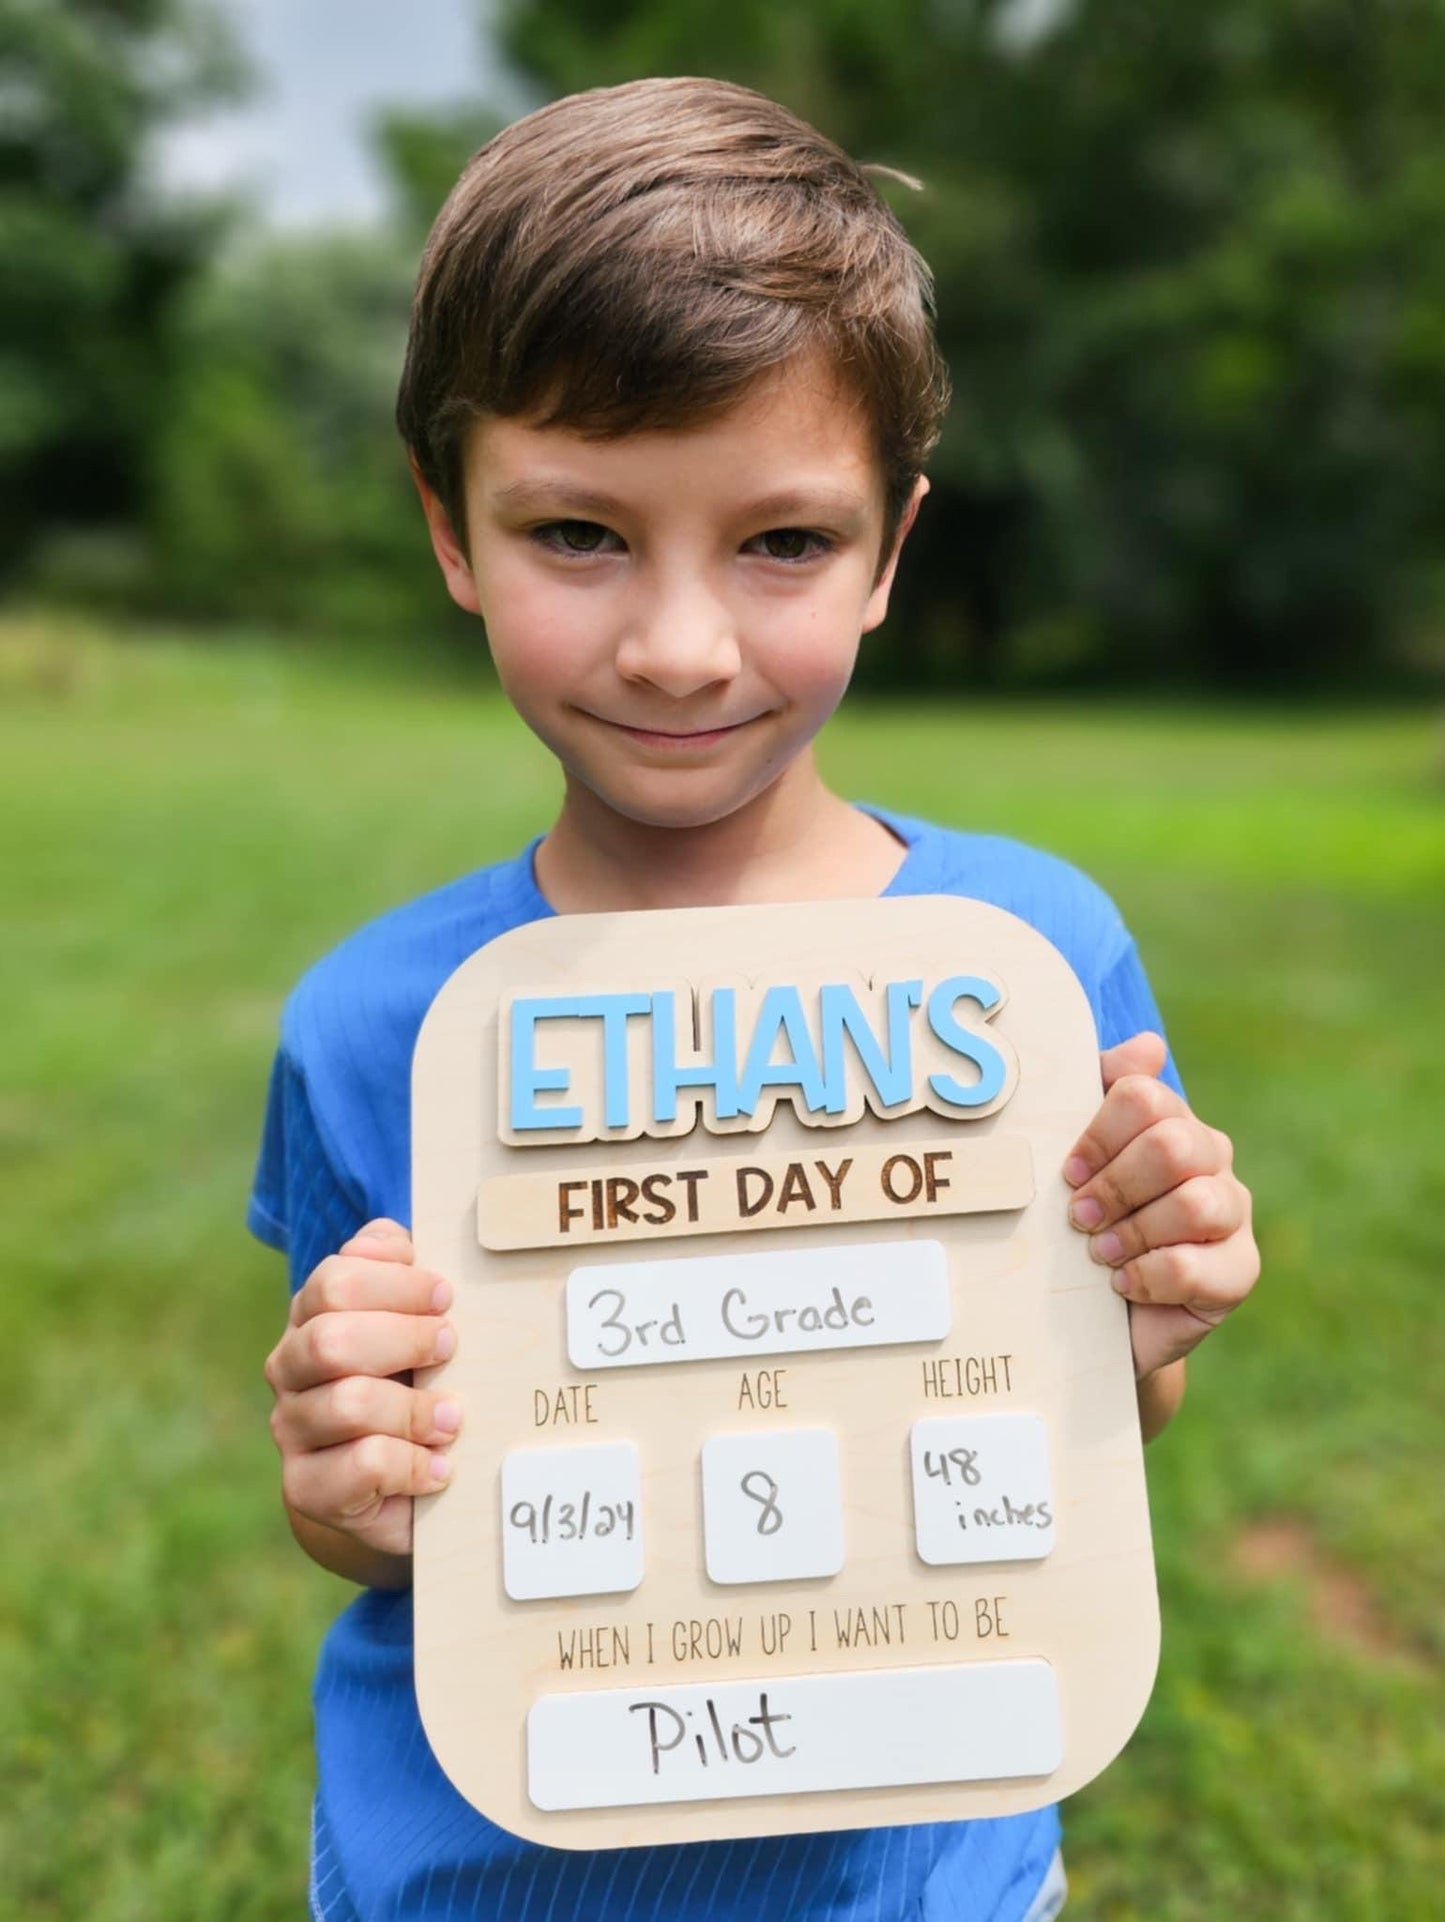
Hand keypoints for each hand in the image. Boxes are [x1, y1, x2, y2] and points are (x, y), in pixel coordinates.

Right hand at [264, 1218, 460, 1559]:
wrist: (388, 1483)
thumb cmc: (409, 1381)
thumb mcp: (410, 1320)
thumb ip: (398, 1271)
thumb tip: (393, 1242)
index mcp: (311, 1316)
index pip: (334, 1282)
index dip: (396, 1284)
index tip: (446, 1297)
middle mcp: (290, 1368)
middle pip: (330, 1340)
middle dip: (403, 1339)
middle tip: (449, 1348)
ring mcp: (293, 1429)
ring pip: (348, 1404)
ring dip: (414, 1409)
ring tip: (453, 1418)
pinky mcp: (308, 1487)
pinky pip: (361, 1466)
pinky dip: (412, 1464)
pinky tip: (440, 1468)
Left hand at [1064, 1033, 1258, 1379]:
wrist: (1098, 1311)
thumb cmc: (1084, 1222)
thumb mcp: (1075, 1157)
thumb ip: (1098, 1091)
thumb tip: (1149, 1045)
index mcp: (1171, 1118)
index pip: (1143, 1096)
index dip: (1098, 1134)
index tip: (1068, 1171)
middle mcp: (1211, 1157)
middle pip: (1173, 1145)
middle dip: (1115, 1185)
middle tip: (1078, 1216)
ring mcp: (1233, 1213)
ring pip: (1196, 1204)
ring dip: (1132, 1231)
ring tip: (1098, 1253)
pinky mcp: (1238, 1271)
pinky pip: (1195, 1266)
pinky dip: (1148, 1276)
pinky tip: (1123, 1284)